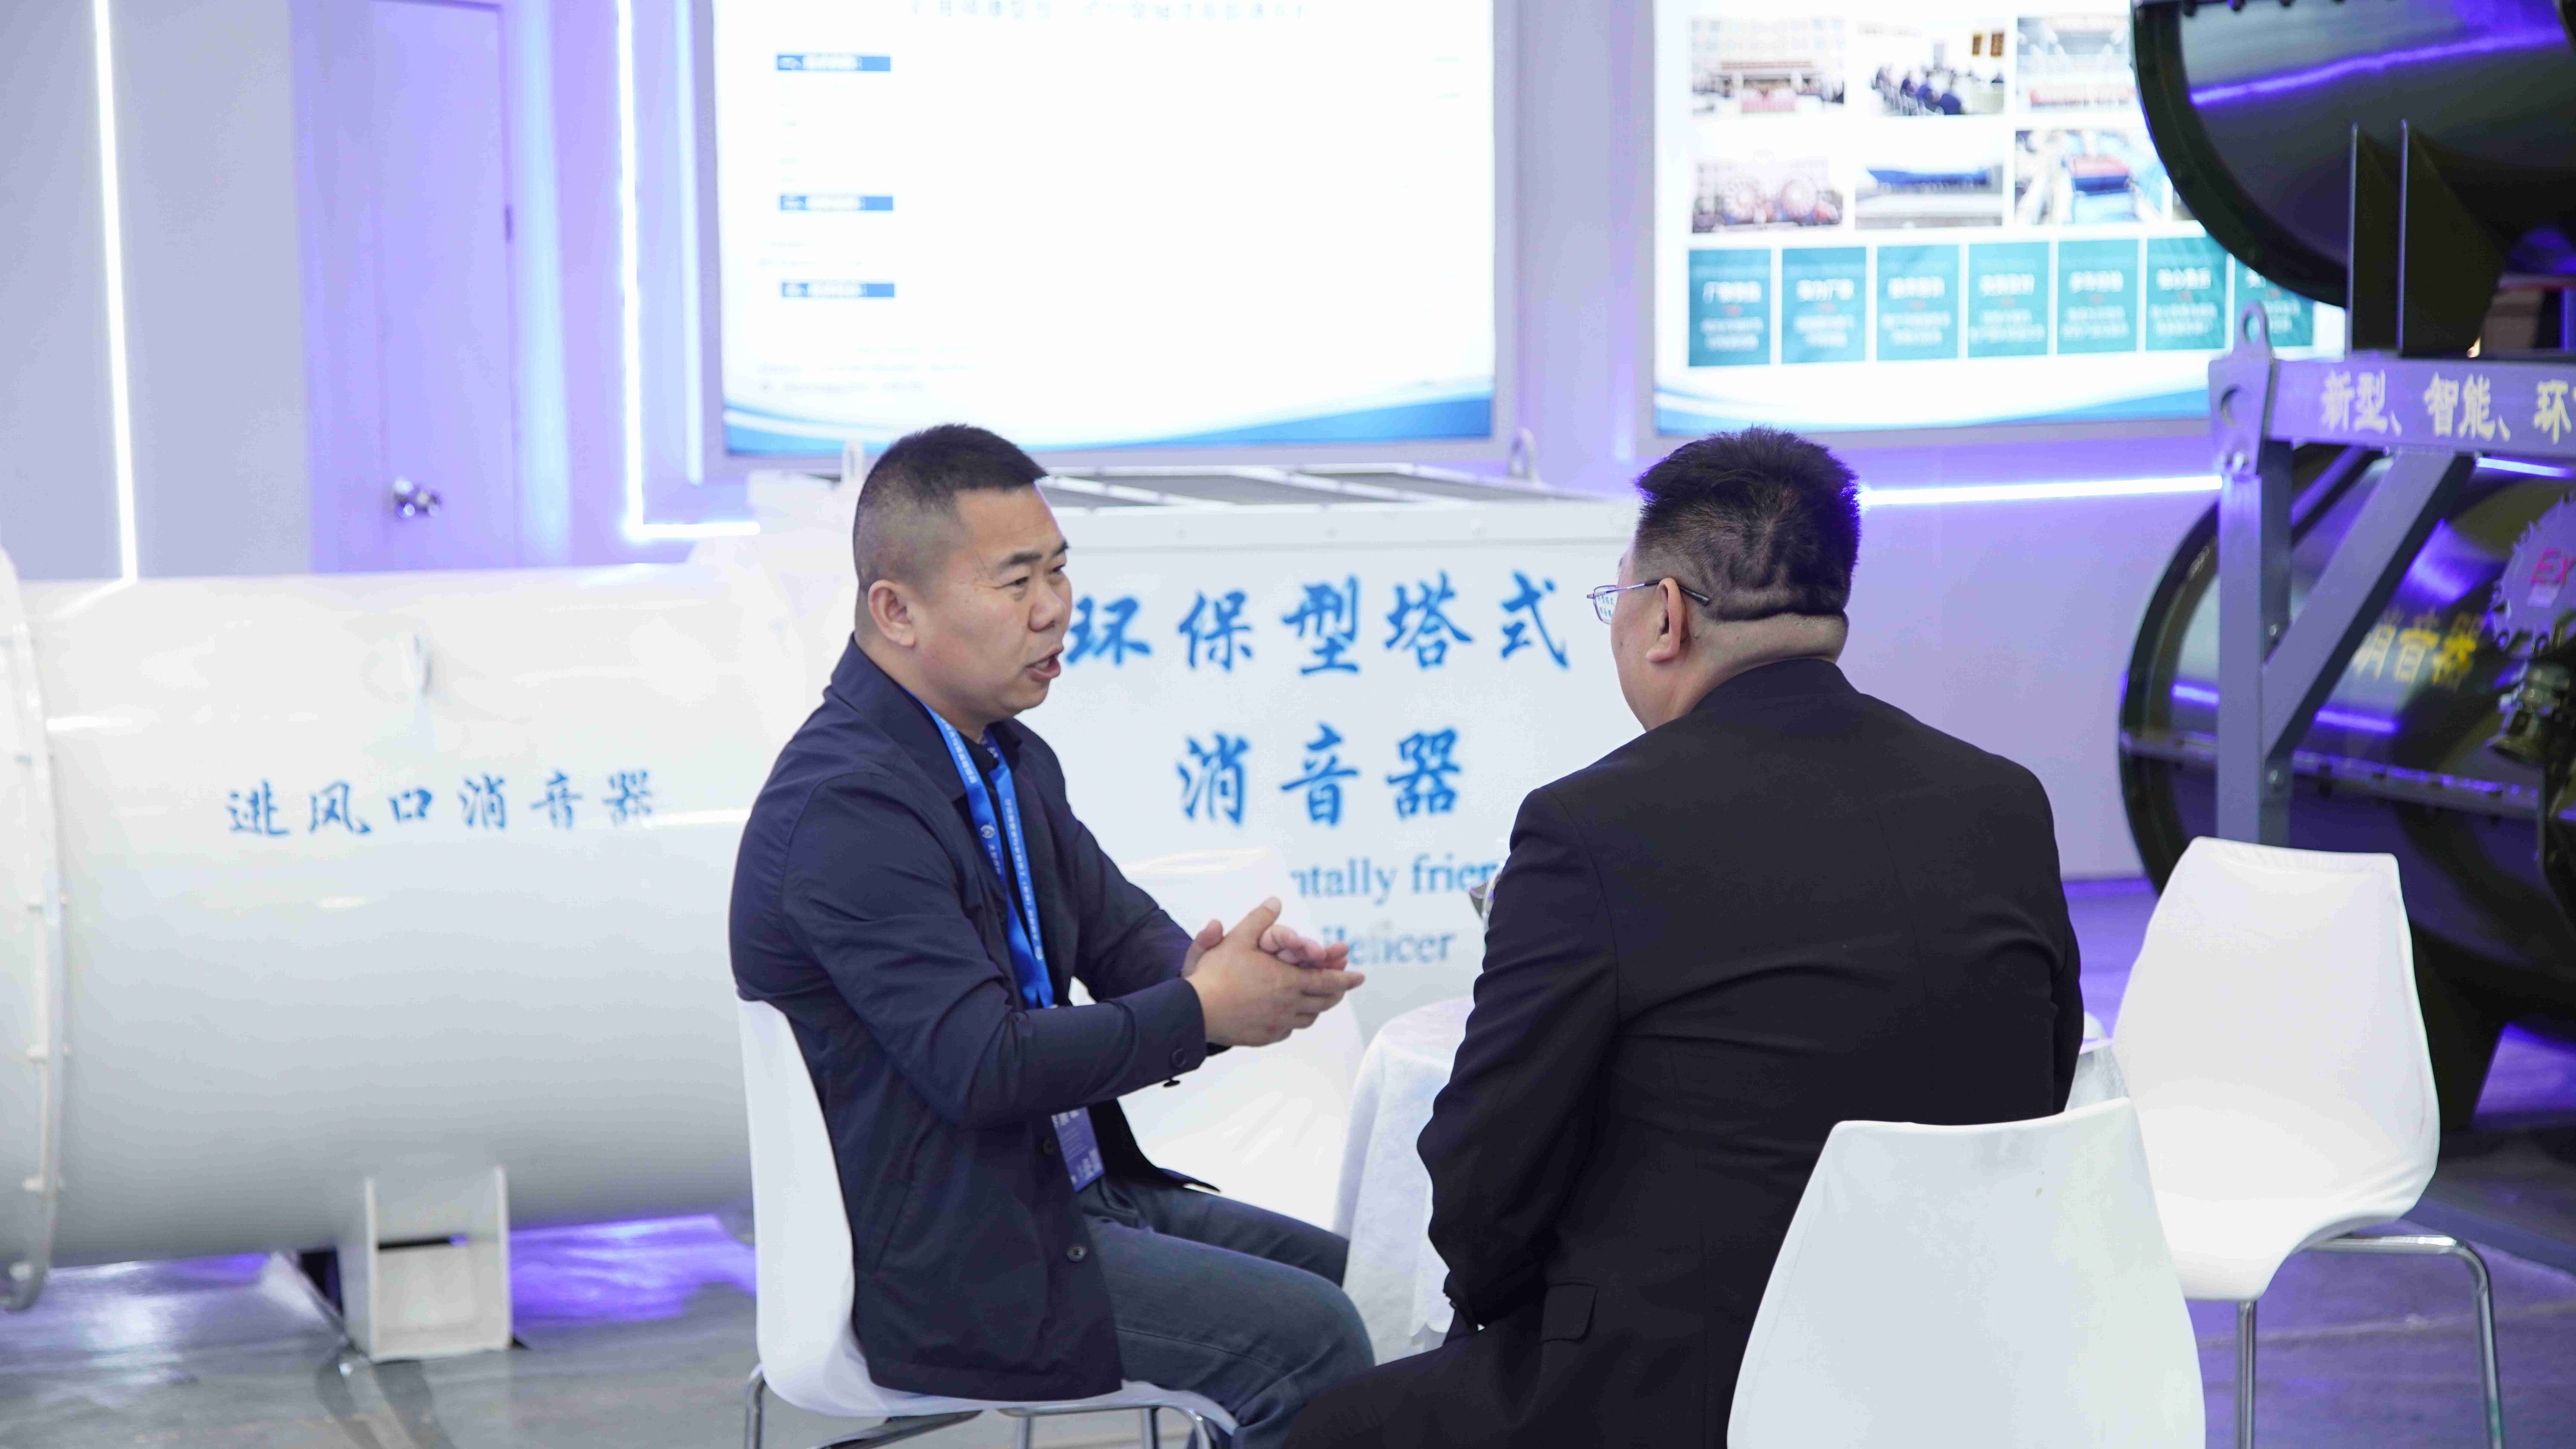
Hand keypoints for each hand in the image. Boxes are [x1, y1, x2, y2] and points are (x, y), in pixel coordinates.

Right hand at [1181, 898, 1365, 1045]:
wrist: (1196, 1011)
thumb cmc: (1217, 973)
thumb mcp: (1237, 938)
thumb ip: (1260, 919)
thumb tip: (1275, 901)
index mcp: (1288, 980)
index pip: (1328, 981)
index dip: (1346, 978)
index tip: (1360, 977)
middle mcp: (1289, 1004)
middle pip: (1324, 1002)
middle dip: (1337, 993)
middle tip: (1343, 987)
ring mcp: (1278, 1023)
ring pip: (1308, 1018)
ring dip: (1317, 1007)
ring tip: (1319, 1000)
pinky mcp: (1265, 1037)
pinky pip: (1289, 1029)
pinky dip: (1295, 1020)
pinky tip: (1291, 1015)